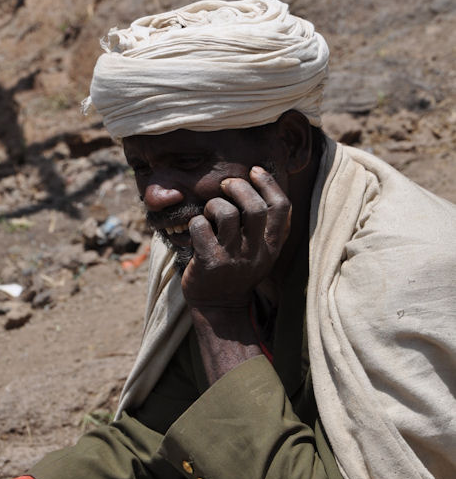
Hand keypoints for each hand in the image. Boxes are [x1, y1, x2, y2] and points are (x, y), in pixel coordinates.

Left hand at [181, 167, 290, 309]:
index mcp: (272, 246)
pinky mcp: (210, 263)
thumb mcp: (261, 253)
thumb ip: (264, 227)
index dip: (269, 183)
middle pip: (255, 207)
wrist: (220, 308)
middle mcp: (256, 252)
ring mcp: (233, 258)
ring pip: (227, 214)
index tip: (254, 171)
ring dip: (215, 204)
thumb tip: (255, 185)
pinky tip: (197, 230)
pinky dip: (196, 221)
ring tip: (210, 211)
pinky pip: (201, 227)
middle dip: (239, 187)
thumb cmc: (237, 272)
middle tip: (226, 185)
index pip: (281, 208)